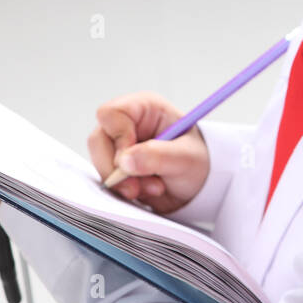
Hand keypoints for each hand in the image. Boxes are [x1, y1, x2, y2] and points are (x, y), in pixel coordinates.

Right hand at [88, 91, 209, 213]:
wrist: (204, 187)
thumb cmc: (200, 161)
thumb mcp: (186, 158)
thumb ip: (157, 156)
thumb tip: (124, 161)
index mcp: (145, 109)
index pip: (111, 113)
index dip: (117, 136)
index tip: (131, 159)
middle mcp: (128, 125)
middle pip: (98, 140)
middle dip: (115, 168)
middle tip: (136, 187)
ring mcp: (121, 148)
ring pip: (101, 164)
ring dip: (123, 183)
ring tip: (154, 188)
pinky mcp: (119, 169)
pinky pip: (108, 180)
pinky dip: (124, 191)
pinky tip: (147, 193)